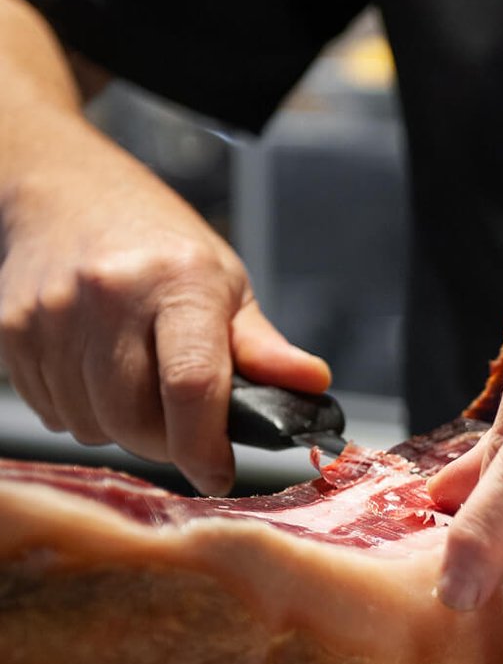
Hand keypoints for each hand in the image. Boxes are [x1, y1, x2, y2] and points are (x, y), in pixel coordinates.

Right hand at [0, 150, 328, 492]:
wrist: (64, 190)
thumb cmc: (155, 242)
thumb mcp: (224, 283)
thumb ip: (263, 347)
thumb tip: (312, 386)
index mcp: (179, 282)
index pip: (192, 386)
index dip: (206, 448)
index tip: (219, 473)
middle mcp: (109, 295)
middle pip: (135, 421)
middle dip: (166, 443)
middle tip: (181, 422)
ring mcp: (52, 314)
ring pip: (92, 427)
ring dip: (120, 428)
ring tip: (136, 381)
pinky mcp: (11, 331)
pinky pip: (54, 413)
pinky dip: (81, 412)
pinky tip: (95, 372)